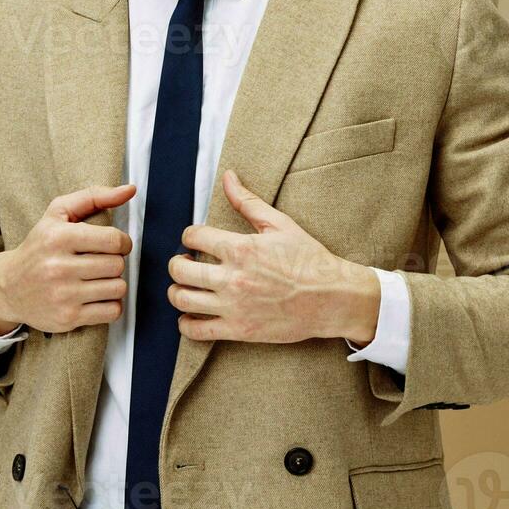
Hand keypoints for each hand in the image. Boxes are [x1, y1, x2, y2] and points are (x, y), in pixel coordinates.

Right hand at [0, 183, 134, 335]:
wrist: (7, 287)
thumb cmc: (39, 246)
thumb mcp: (58, 213)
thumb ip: (94, 196)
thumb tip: (130, 189)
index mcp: (58, 237)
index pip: (114, 240)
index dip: (122, 242)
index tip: (113, 245)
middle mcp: (58, 267)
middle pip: (117, 265)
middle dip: (114, 262)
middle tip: (100, 262)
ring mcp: (63, 295)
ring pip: (118, 288)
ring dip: (114, 283)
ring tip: (98, 279)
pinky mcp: (67, 318)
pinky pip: (112, 311)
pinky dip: (110, 304)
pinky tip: (96, 296)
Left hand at [167, 169, 380, 344]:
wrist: (332, 298)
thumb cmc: (309, 259)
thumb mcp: (279, 224)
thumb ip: (248, 202)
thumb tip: (228, 177)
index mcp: (240, 248)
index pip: (193, 236)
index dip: (189, 235)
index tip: (195, 240)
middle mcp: (232, 278)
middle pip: (179, 270)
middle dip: (177, 263)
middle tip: (185, 262)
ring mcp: (233, 306)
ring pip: (181, 300)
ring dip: (176, 291)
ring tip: (185, 287)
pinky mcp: (238, 330)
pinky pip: (196, 331)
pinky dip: (186, 324)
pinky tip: (192, 315)